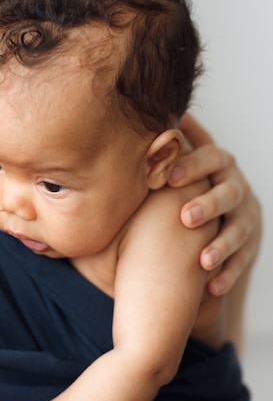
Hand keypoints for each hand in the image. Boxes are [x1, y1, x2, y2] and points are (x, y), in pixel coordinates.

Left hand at [169, 113, 261, 295]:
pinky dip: (229, 274)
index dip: (193, 165)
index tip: (170, 177)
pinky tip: (212, 287)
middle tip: (186, 218)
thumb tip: (150, 113)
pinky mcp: (250, 245)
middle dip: (209, 204)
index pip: (211, 156)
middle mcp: (236, 187)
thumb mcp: (182, 162)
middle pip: (229, 191)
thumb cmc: (186, 184)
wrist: (214, 214)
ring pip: (239, 229)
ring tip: (203, 260)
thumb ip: (172, 144)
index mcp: (217, 164)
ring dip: (222, 244)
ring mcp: (246, 217)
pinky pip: (243, 261)